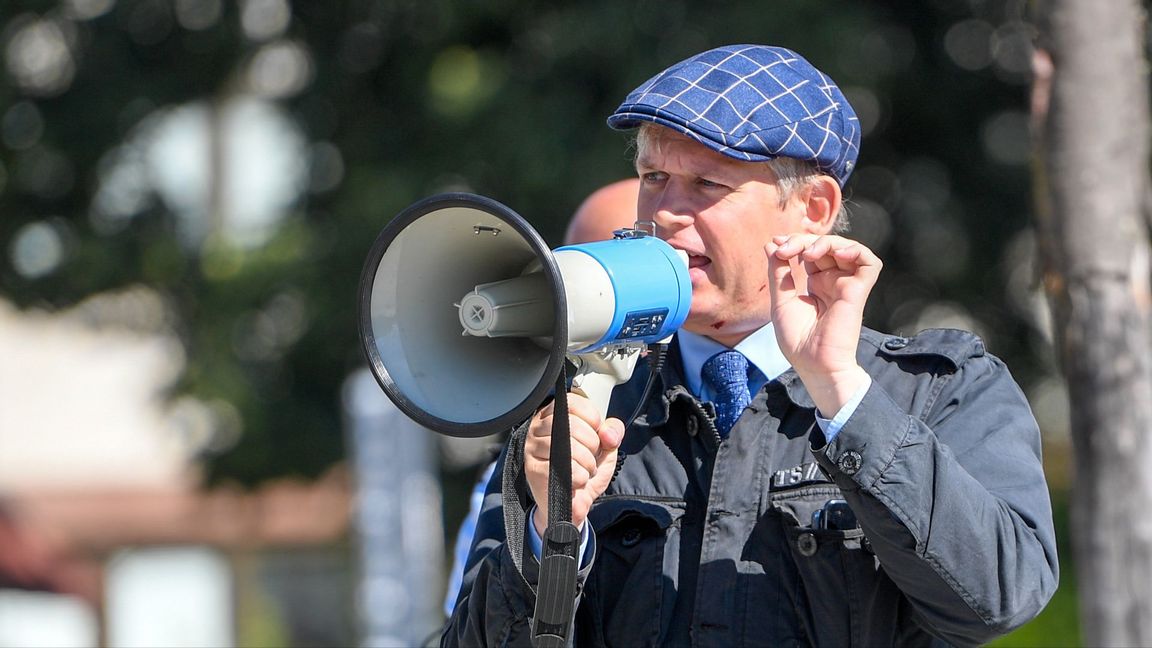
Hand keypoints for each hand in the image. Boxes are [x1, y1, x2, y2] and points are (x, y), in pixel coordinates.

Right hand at [525, 393, 624, 534]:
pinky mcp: (533, 469)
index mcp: (553, 414)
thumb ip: (612, 432)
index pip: (573, 402)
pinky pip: (566, 468)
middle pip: (573, 424)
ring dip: (587, 463)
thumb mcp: (605, 448)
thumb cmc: (584, 470)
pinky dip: (580, 477)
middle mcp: (538, 427)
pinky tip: (576, 482)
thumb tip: (608, 434)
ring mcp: (532, 447)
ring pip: (569, 447)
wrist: (571, 504)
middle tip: (591, 458)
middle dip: (592, 444)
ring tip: (584, 471)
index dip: (592, 418)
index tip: (596, 434)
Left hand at [765, 234, 880, 415]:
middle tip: (785, 249)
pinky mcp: (859, 290)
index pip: (810, 252)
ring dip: (827, 242)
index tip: (776, 244)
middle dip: (804, 241)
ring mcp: (847, 285)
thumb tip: (770, 245)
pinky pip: (869, 262)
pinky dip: (856, 250)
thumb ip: (778, 272)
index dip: (795, 243)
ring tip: (809, 253)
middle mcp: (833, 282)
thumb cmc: (798, 341)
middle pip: (825, 246)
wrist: (813, 364)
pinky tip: (838, 253)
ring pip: (846, 248)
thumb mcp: (780, 301)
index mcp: (817, 284)